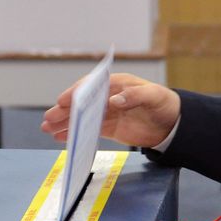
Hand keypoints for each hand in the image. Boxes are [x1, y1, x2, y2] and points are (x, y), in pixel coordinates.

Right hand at [41, 73, 180, 147]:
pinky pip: (89, 129)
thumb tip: (114, 101)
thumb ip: (135, 96)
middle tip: (48, 118)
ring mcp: (108, 112)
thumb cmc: (164, 103)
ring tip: (47, 128)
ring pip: (82, 117)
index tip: (62, 100)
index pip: (92, 86)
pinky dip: (75, 133)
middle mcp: (109, 96)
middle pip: (83, 102)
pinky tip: (60, 137)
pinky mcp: (110, 127)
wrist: (173, 123)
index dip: (76, 93)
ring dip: (65, 122)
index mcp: (117, 84)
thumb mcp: (154, 96)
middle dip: (64, 110)